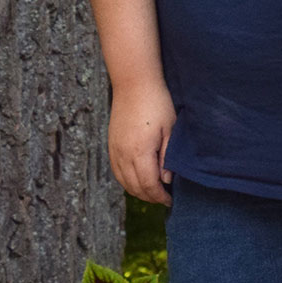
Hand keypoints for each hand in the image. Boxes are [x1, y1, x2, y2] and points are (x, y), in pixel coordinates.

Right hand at [108, 77, 176, 203]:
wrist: (134, 83)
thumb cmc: (157, 103)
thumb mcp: (170, 129)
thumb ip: (168, 157)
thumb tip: (166, 180)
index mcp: (139, 151)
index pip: (149, 185)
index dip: (160, 196)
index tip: (170, 199)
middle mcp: (123, 154)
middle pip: (135, 187)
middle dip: (150, 196)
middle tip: (164, 197)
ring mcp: (114, 150)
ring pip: (124, 181)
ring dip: (138, 190)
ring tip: (153, 191)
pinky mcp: (111, 145)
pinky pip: (116, 171)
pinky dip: (127, 181)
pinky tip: (138, 179)